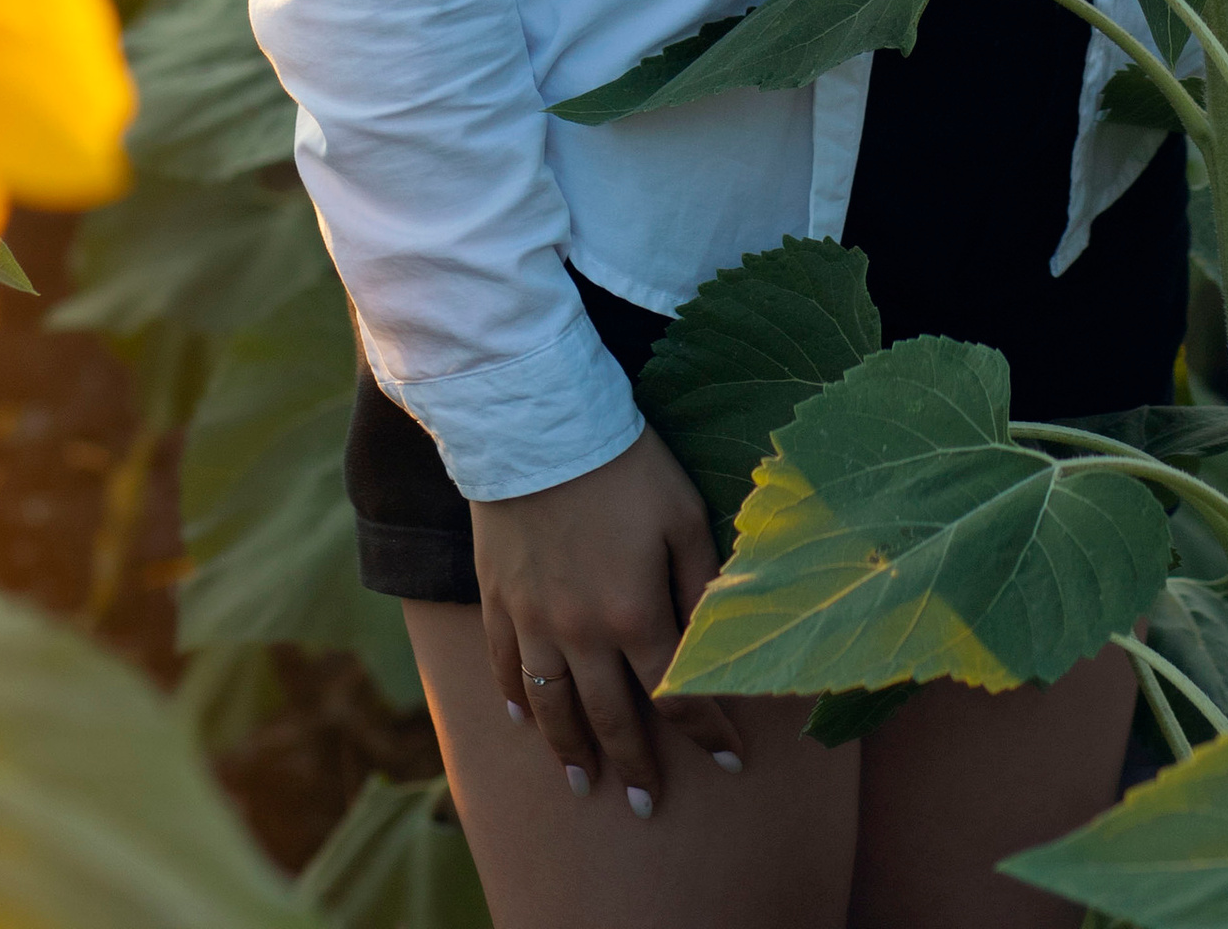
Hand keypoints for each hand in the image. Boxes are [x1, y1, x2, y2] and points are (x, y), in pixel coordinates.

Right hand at [471, 424, 746, 814]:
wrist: (537, 422)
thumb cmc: (625, 462)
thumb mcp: (684, 513)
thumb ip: (702, 580)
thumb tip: (719, 635)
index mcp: (635, 614)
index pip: (677, 693)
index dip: (706, 730)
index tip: (729, 761)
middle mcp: (580, 633)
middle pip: (610, 717)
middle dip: (633, 765)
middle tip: (644, 805)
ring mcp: (532, 619)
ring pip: (552, 705)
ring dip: (569, 750)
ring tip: (583, 783)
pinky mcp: (498, 596)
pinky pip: (503, 664)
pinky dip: (513, 698)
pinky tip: (521, 720)